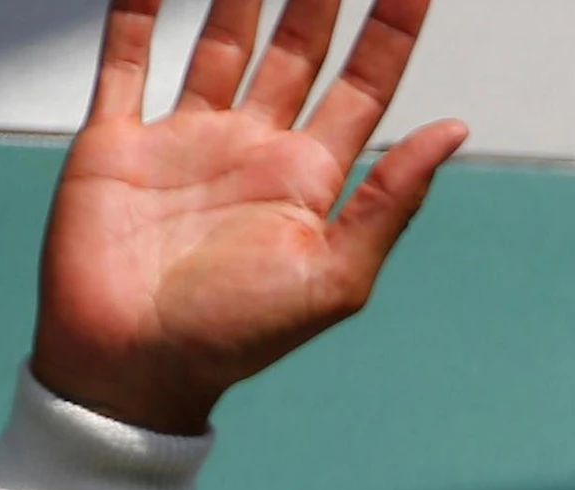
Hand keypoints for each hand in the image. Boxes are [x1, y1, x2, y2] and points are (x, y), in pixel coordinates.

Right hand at [28, 0, 469, 433]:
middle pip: (299, 46)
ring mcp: (186, 139)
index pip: (365, 85)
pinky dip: (135, 10)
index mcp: (309, 179)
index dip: (392, 29)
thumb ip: (392, 201)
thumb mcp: (334, 277)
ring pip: (221, 38)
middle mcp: (253, 149)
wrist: (131, 368)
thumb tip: (455, 128)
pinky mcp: (119, 141)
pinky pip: (127, 58)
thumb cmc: (235, 339)